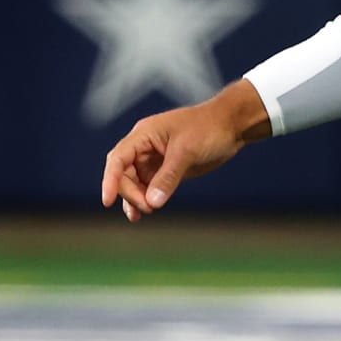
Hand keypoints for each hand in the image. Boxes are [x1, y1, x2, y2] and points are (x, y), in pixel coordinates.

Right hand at [100, 84, 265, 220]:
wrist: (233, 125)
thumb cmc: (209, 128)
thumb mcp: (187, 151)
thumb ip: (168, 176)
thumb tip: (151, 202)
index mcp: (144, 134)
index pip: (118, 159)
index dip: (110, 180)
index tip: (107, 201)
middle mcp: (145, 146)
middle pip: (123, 174)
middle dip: (130, 192)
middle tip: (147, 207)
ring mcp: (155, 158)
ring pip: (134, 182)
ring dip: (135, 198)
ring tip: (141, 215)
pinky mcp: (166, 169)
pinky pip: (149, 186)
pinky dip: (146, 198)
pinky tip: (144, 212)